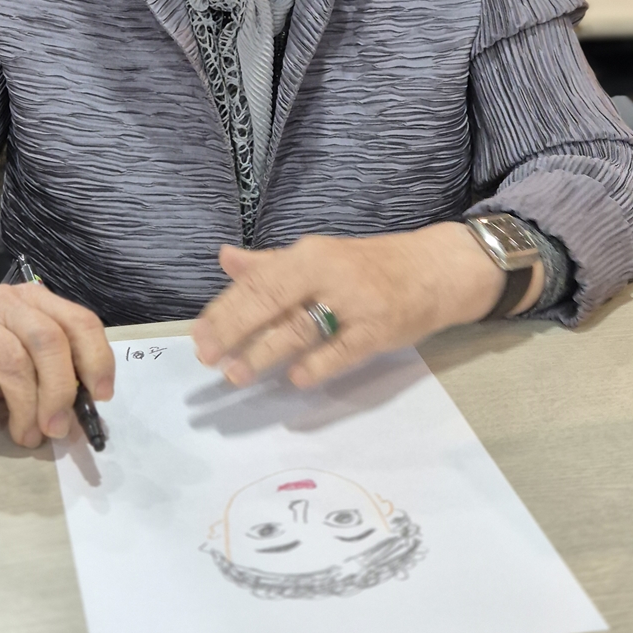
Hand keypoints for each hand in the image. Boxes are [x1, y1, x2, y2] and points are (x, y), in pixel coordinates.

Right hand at [0, 283, 114, 447]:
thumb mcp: (20, 348)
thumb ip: (49, 370)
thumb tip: (77, 416)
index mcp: (37, 301)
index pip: (80, 321)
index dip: (97, 360)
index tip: (100, 398)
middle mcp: (7, 303)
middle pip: (49, 341)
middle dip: (60, 391)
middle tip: (58, 429)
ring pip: (13, 364)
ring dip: (25, 409)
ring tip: (26, 437)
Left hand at [193, 224, 541, 389]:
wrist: (433, 269)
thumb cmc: (369, 266)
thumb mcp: (318, 257)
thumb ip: (270, 264)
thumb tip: (225, 259)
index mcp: (309, 254)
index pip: (257, 282)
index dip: (224, 309)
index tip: (198, 335)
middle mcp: (328, 273)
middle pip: (272, 302)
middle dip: (235, 331)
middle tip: (207, 358)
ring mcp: (355, 302)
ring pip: (301, 328)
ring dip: (265, 352)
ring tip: (237, 373)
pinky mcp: (379, 328)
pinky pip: (343, 350)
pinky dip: (318, 365)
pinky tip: (296, 379)